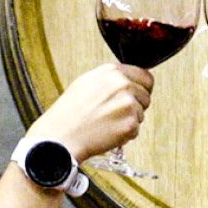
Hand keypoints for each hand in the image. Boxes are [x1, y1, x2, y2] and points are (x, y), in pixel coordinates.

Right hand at [28, 62, 152, 160]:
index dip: (141, 88)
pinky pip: (136, 129)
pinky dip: (125, 134)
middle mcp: (123, 85)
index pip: (146, 77)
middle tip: (114, 113)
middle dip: (136, 106)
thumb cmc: (69, 112)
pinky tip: (107, 132)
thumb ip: (111, 78)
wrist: (61, 136)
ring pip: (141, 114)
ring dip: (129, 120)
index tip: (135, 96)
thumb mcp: (87, 82)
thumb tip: (130, 79)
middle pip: (146, 96)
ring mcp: (128, 104)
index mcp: (112, 72)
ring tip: (106, 122)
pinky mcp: (130, 124)